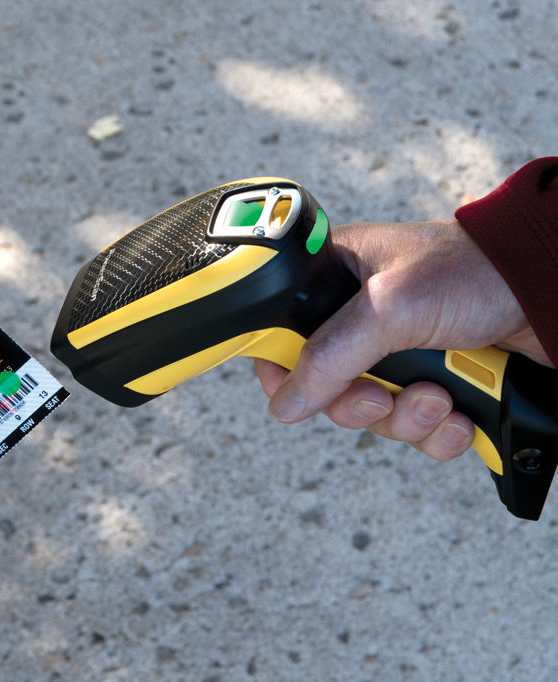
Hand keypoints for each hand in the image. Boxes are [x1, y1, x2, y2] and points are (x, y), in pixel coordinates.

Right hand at [254, 219, 550, 460]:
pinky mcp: (433, 381)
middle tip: (385, 396)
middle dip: (361, 404)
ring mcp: (398, 353)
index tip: (300, 393)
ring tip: (439, 400)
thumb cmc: (474, 271)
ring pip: (372, 414)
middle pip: (326, 388)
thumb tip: (284, 402)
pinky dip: (435, 432)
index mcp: (334, 281)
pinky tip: (458, 416)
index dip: (283, 370)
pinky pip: (413, 428)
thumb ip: (329, 355)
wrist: (552, 291)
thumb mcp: (388, 308)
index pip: (281, 334)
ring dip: (406, 419)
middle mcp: (360, 320)